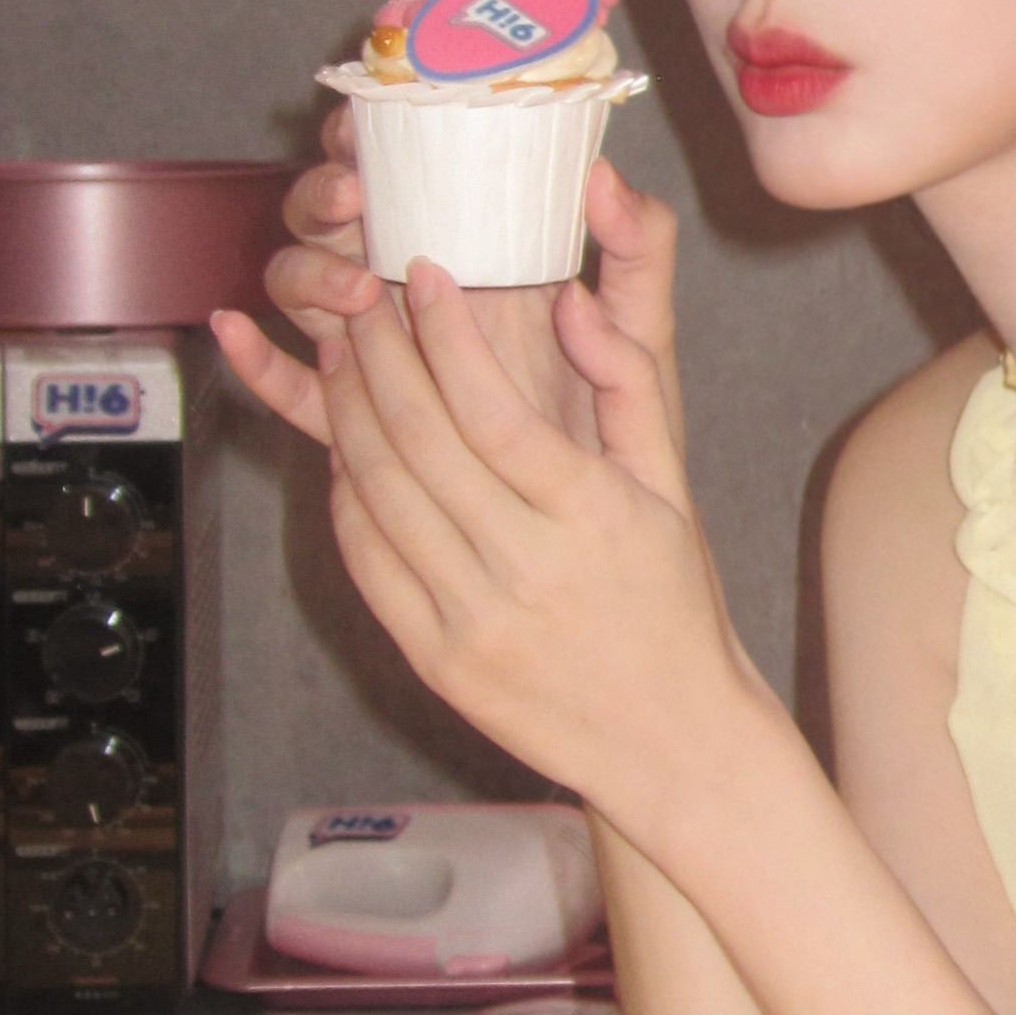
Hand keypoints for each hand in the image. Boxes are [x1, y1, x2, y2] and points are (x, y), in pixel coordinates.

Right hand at [214, 112, 683, 462]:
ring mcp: (372, 343)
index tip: (375, 131)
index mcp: (465, 237)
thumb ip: (640, 243)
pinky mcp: (354, 411)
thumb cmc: (617, 404)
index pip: (393, 158)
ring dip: (306, 271)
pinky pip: (291, 384)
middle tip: (357, 201)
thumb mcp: (640, 319)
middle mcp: (404, 278)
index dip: (366, 131)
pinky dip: (253, 360)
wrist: (599, 509)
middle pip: (326, 211)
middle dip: (326, 194)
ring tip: (353, 290)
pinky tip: (230, 334)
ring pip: (299, 284)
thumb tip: (602, 175)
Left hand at [301, 243, 740, 812]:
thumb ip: (626, 382)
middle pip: (419, 441)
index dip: (444, 333)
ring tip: (342, 355)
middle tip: (362, 300)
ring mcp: (472, 620)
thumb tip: (569, 298)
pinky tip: (345, 444)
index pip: (490, 408)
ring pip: (380, 494)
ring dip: (348, 413)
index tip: (423, 274)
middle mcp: (526, 569)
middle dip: (378, 355)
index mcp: (590, 517)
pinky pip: (367, 561)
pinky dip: (345, 494)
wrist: (670, 740)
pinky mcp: (435, 660)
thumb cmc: (673, 602)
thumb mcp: (670, 486)